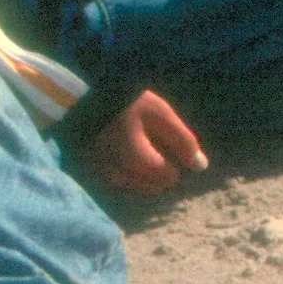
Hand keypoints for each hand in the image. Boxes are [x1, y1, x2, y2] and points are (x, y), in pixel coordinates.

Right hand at [87, 88, 205, 194]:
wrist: (81, 97)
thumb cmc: (125, 102)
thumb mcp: (160, 115)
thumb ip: (182, 141)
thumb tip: (201, 166)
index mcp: (137, 163)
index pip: (170, 177)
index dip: (173, 159)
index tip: (164, 138)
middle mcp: (119, 177)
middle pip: (154, 186)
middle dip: (160, 169)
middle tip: (152, 141)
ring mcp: (104, 176)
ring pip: (138, 185)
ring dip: (144, 172)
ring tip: (138, 143)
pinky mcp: (94, 172)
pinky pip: (121, 180)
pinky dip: (128, 170)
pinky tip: (124, 148)